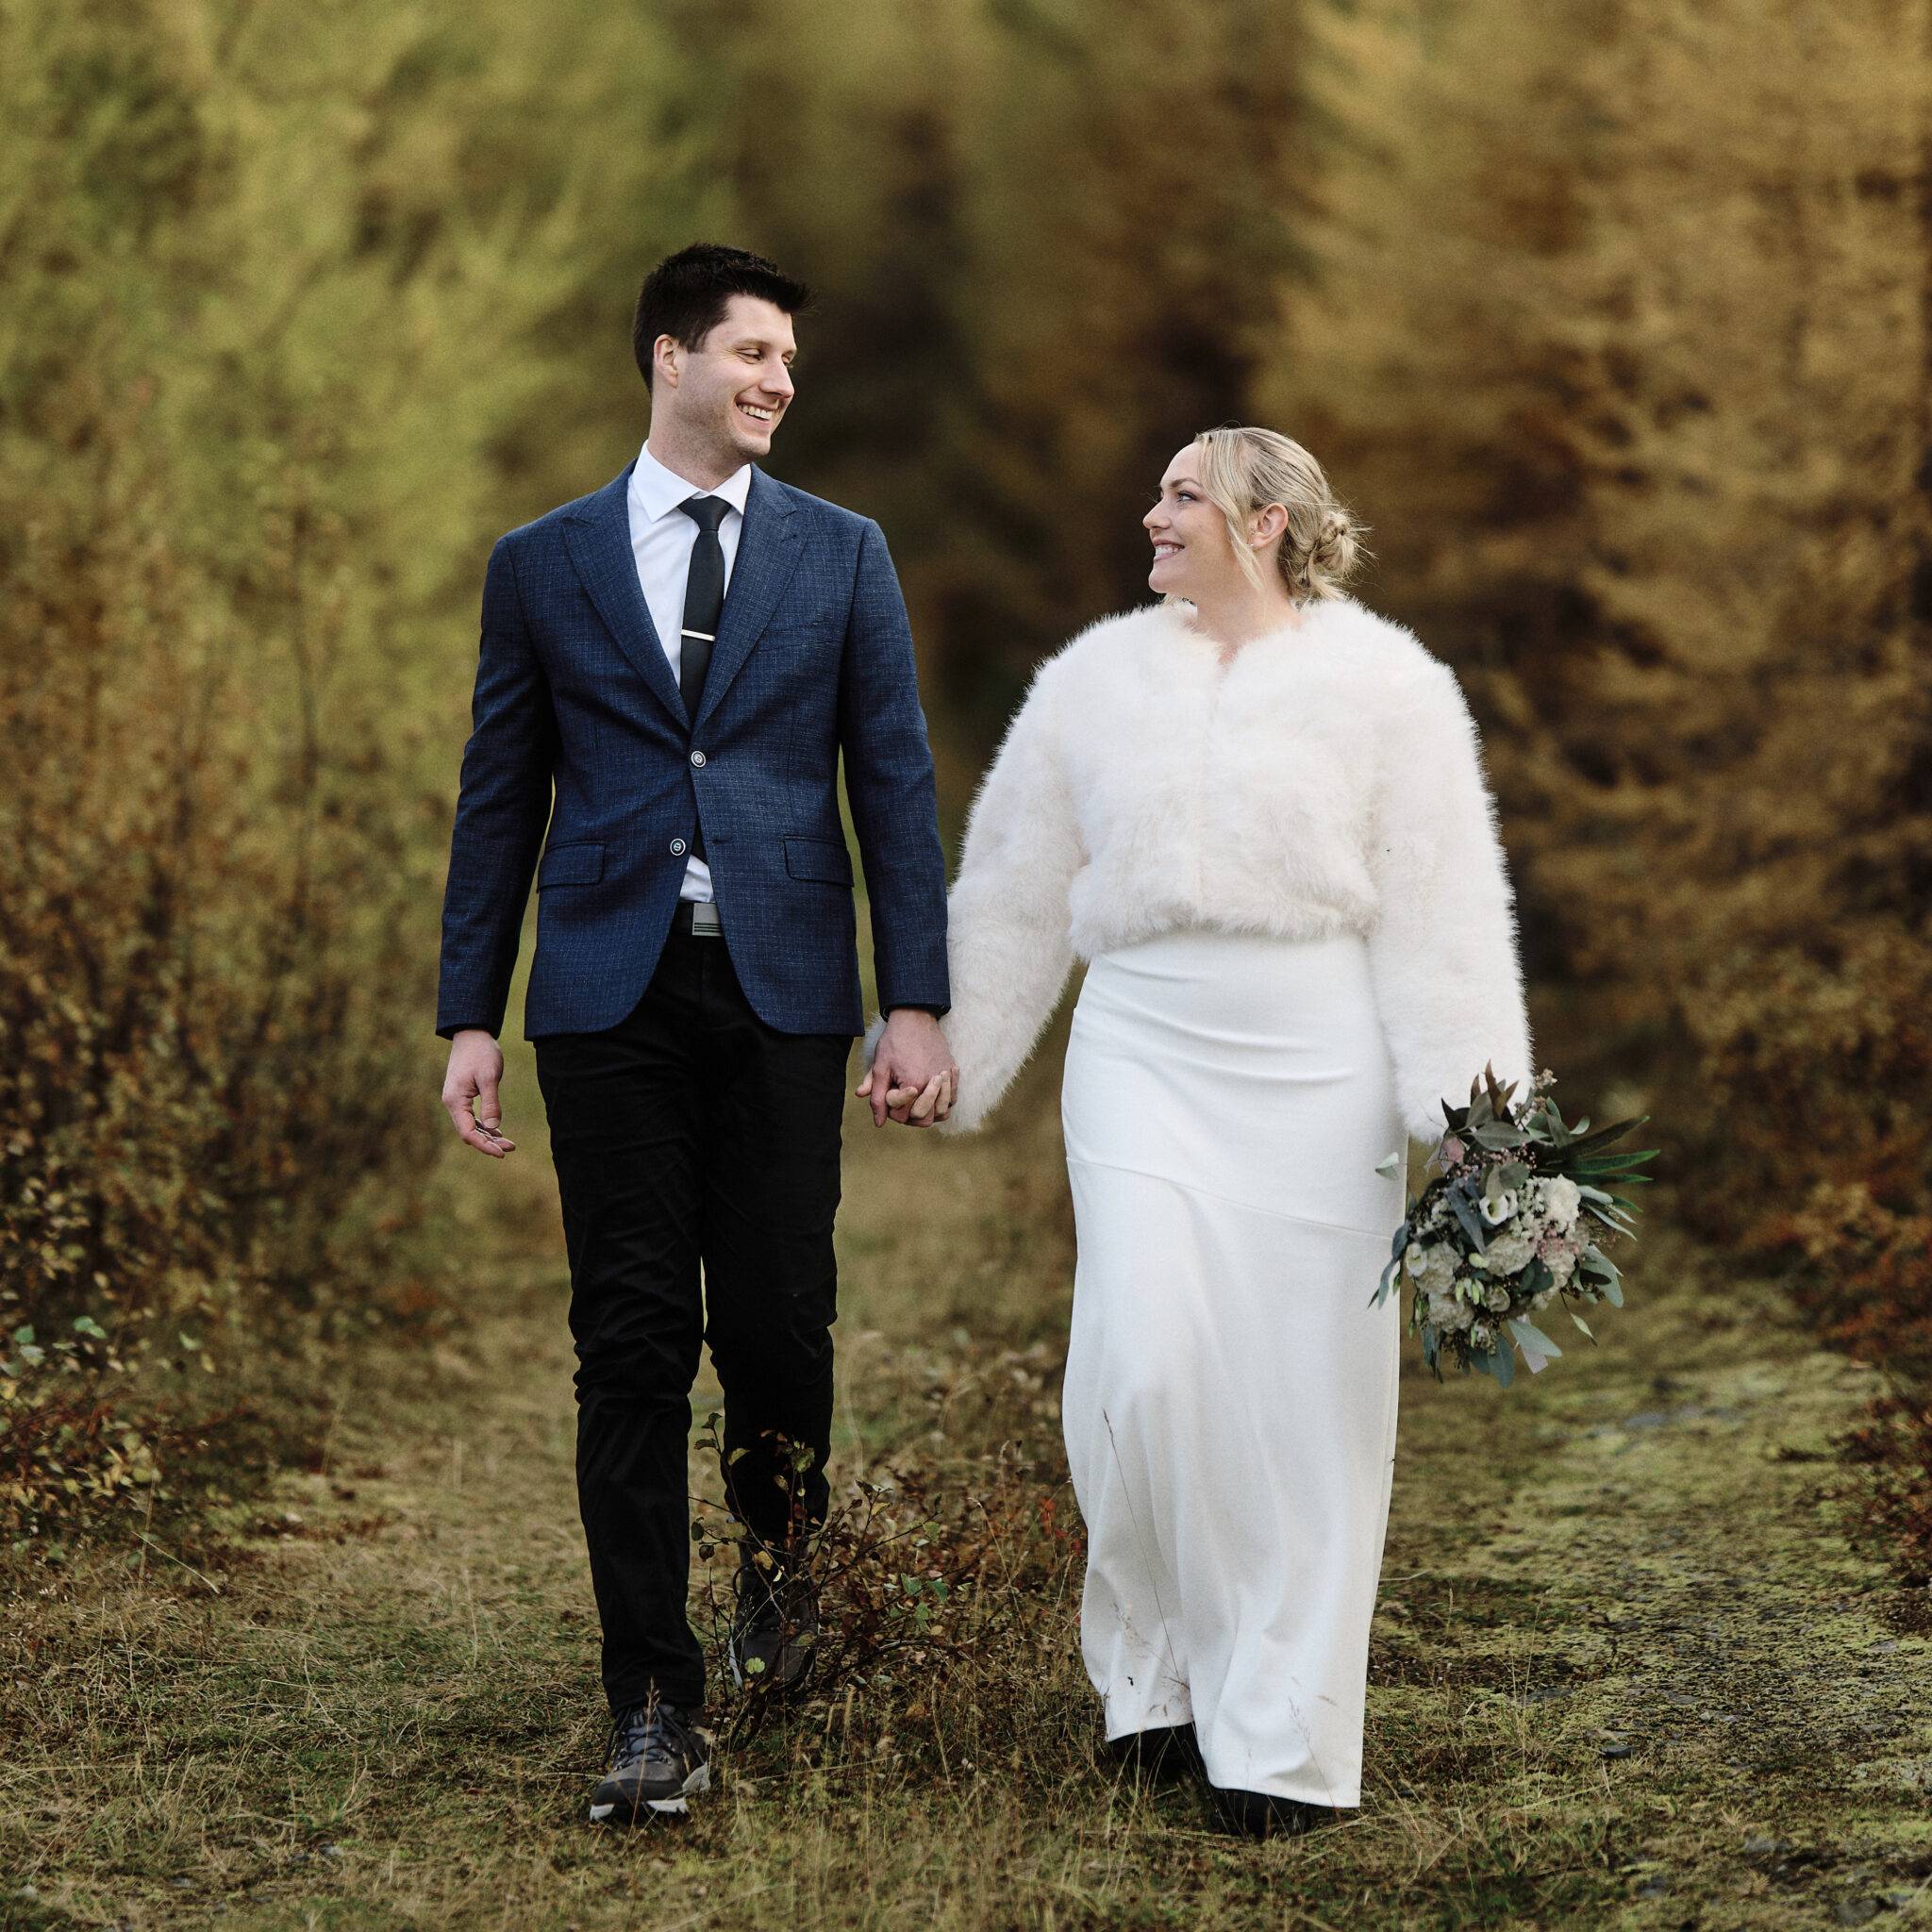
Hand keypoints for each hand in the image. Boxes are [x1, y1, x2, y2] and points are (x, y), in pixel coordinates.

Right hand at [442, 1028, 517, 1157]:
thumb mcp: (489, 1077)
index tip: (501, 1153)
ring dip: (488, 1136)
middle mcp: (452, 1103)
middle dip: (489, 1143)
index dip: (484, 1145)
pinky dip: (485, 1126)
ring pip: (471, 1127)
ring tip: (509, 1144)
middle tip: (511, 1148)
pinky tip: (498, 1132)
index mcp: (455, 1100)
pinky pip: (472, 1118)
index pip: (467, 1133)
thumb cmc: (481, 1053)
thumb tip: (492, 1128)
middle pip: (468, 1133)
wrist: (472, 1034)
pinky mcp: (463, 1097)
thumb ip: (491, 1103)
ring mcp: (456, 1100)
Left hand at [855, 1009, 957, 1128]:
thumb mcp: (880, 1068)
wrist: (914, 1018)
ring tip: (917, 1101)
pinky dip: (943, 1101)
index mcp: (913, 1084)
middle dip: (911, 1117)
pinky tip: (932, 1093)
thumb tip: (878, 1123)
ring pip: (943, 1112)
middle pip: (925, 1120)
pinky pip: (953, 1098)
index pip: (903, 1116)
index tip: (889, 1094)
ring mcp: (946, 1078)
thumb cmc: (894, 1042)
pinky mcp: (953, 1071)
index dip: (892, 1110)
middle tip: (903, 1104)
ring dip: (929, 1111)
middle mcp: (933, 1084)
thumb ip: (877, 1098)